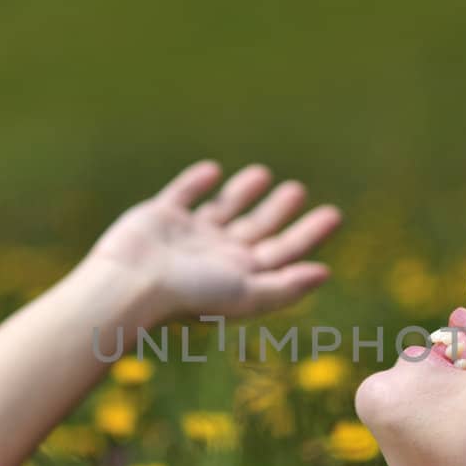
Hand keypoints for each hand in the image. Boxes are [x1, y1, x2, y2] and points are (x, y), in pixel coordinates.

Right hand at [87, 160, 341, 319]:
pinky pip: (183, 196)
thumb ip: (286, 286)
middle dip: (277, 212)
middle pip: (256, 230)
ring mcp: (187, 237)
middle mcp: (215, 256)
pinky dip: (197, 183)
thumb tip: (325, 273)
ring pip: (222, 211)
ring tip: (263, 174)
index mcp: (239, 275)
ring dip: (242, 194)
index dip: (309, 235)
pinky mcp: (159, 218)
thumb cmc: (190, 294)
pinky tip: (212, 171)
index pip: (283, 252)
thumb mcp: (246, 293)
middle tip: (297, 190)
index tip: (333, 214)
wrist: (131, 284)